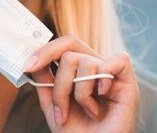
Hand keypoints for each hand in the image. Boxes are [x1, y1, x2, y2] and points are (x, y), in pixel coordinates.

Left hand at [24, 35, 139, 132]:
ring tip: (85, 111)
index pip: (63, 46)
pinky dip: (103, 78)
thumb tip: (34, 60)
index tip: (27, 66)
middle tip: (48, 92)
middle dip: (54, 69)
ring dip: (77, 92)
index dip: (44, 50)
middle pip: (71, 44)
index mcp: (78, 71)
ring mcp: (111, 74)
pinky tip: (101, 96)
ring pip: (84, 61)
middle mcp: (95, 67)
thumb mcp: (53, 106)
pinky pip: (118, 60)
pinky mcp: (128, 82)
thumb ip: (44, 82)